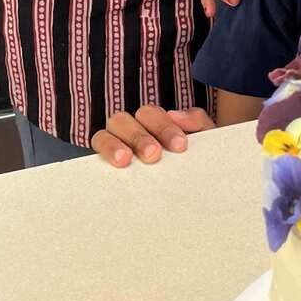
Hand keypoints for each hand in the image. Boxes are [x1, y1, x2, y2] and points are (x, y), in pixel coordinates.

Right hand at [91, 104, 215, 167]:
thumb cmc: (194, 157)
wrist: (197, 186)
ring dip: (113, 145)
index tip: (179, 146)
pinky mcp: (106, 166)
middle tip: (153, 155)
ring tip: (124, 160)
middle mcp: (130, 130)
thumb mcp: (203, 138)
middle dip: (138, 137)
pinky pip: (96, 155)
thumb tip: (176, 114)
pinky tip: (111, 168)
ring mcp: (116, 146)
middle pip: (123, 120)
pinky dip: (102, 155)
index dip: (163, 127)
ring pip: (104, 134)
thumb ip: (196, 121)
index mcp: (152, 121)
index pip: (149, 114)